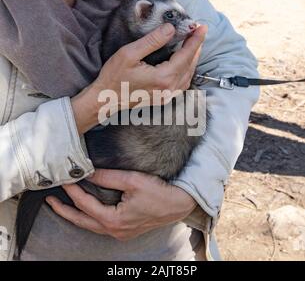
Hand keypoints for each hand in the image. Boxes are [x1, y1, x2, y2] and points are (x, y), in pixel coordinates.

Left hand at [46, 170, 196, 240]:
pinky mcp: (127, 229)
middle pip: (83, 221)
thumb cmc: (159, 192)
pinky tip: (88, 210)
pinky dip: (90, 218)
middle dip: (65, 211)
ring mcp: (121, 232)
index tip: (65, 180)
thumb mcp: (132, 180)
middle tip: (51, 201)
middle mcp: (115, 230)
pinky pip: (102, 226)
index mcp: (115, 220)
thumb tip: (89, 173)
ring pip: (92, 226)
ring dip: (77, 215)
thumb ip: (108, 177)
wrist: (179, 204)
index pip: (86, 205)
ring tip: (65, 206)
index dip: (73, 192)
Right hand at [71, 24, 206, 133]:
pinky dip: (187, 72)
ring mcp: (167, 96)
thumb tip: (170, 29)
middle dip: (196, 47)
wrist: (105, 100)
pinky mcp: (163, 99)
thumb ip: (152, 41)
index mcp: (163, 78)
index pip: (185, 55)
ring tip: (194, 45)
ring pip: (188, 76)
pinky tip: (184, 64)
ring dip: (193, 60)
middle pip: (190, 65)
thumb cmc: (114, 78)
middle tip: (199, 32)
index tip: (202, 27)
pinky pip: (182, 84)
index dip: (195, 40)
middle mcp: (169, 89)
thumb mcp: (129, 54)